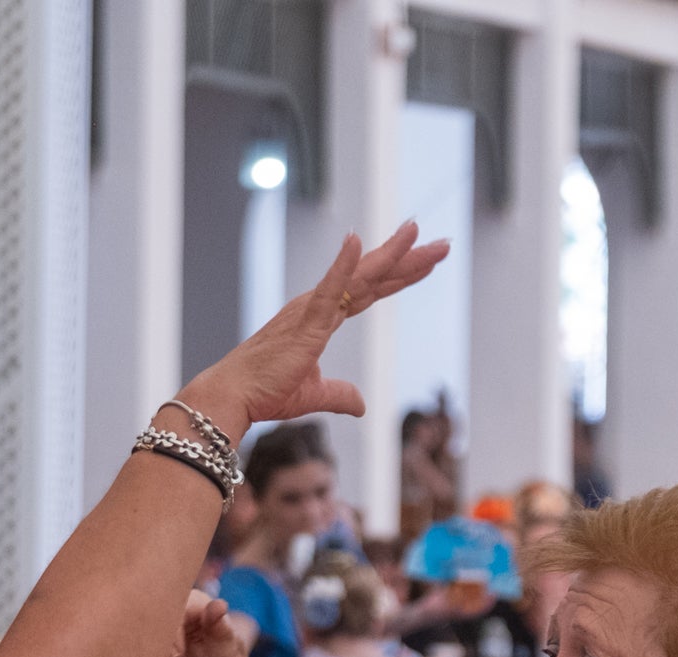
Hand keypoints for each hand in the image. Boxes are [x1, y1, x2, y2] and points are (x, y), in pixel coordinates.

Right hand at [179, 225, 449, 435]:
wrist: (235, 396)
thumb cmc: (267, 392)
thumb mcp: (315, 395)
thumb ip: (340, 395)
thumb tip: (362, 405)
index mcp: (322, 318)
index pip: (370, 291)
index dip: (400, 276)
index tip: (428, 261)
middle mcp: (319, 305)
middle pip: (374, 277)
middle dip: (410, 260)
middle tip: (443, 244)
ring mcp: (312, 309)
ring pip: (360, 277)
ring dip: (390, 253)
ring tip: (416, 230)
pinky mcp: (304, 322)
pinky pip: (328, 289)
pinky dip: (342, 264)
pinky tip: (356, 241)